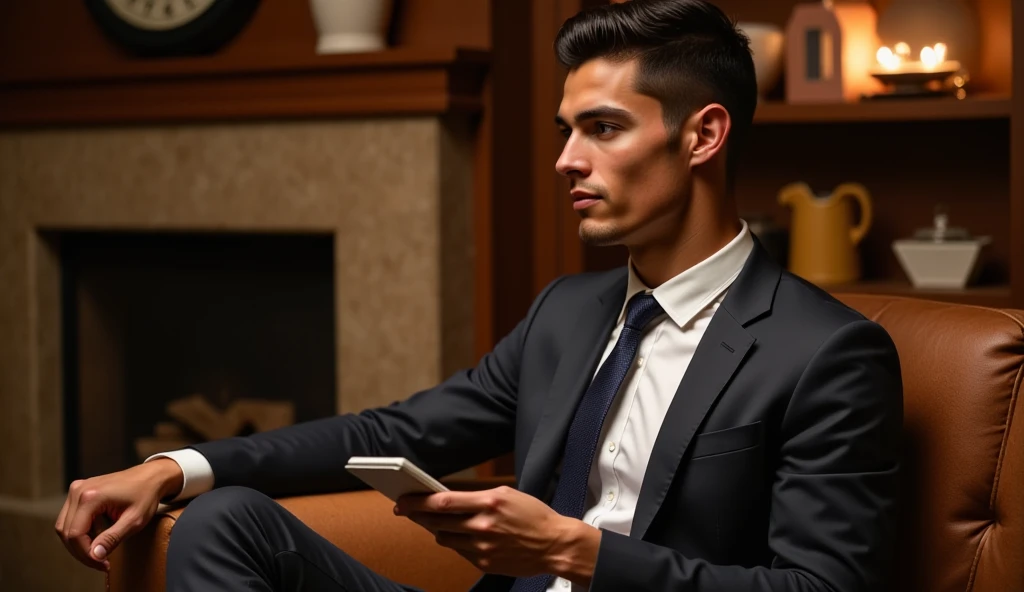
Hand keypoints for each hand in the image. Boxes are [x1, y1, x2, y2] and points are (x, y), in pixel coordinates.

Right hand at [55, 458, 182, 570]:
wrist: (151, 476)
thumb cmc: (146, 495)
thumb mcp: (134, 520)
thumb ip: (112, 538)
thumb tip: (95, 556)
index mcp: (90, 496)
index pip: (75, 534)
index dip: (86, 554)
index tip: (103, 564)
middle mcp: (78, 491)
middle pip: (66, 532)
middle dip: (82, 552)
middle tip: (101, 563)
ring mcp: (77, 489)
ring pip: (64, 527)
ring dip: (79, 544)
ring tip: (99, 552)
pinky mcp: (79, 492)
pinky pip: (70, 518)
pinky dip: (80, 532)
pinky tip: (96, 538)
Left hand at [395, 486, 599, 583]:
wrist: (554, 545)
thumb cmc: (533, 516)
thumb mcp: (506, 495)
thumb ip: (476, 497)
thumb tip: (448, 500)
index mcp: (489, 502)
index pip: (442, 502)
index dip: (418, 501)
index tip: (403, 500)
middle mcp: (483, 526)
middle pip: (437, 521)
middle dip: (418, 515)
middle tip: (407, 510)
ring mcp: (483, 547)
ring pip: (445, 539)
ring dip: (438, 530)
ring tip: (438, 523)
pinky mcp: (485, 563)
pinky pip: (460, 552)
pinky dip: (457, 543)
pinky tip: (462, 537)